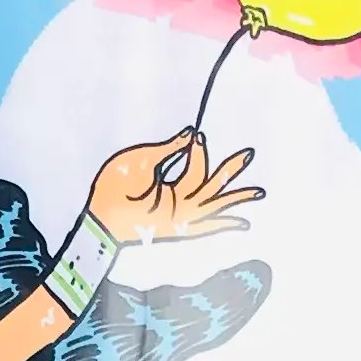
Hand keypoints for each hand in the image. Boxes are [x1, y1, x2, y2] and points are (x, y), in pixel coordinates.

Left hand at [86, 130, 260, 248]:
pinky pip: (207, 226)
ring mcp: (179, 214)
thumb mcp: (142, 159)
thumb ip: (169, 149)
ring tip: (260, 191)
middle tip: (249, 154)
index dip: (198, 149)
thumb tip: (190, 134)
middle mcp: (176, 200)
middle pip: (210, 182)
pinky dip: (226, 226)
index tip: (197, 136)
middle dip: (229, 169)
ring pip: (215, 202)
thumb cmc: (112, 187)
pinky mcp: (179, 227)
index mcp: (166, 183)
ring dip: (236, 195)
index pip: (193, 163)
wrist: (100, 214)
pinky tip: (245, 225)